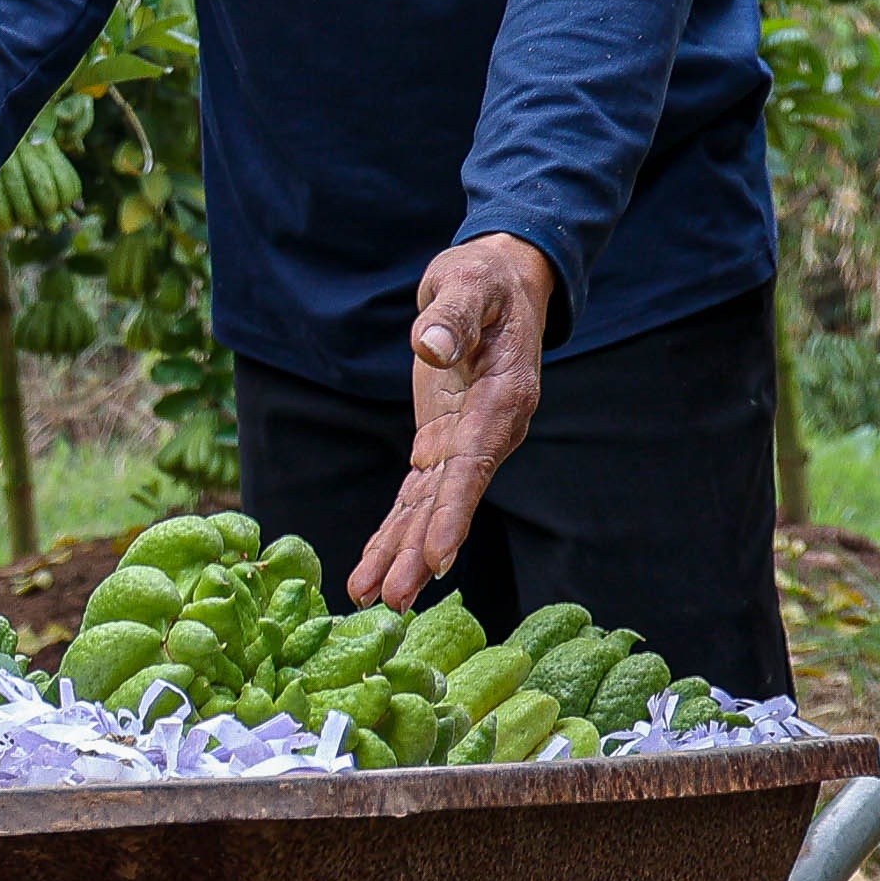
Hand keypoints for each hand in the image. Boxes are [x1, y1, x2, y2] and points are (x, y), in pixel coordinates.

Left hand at [348, 233, 558, 609]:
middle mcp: (488, 433)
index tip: (436, 557)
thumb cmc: (485, 280)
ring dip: (402, 552)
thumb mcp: (468, 285)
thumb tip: (428, 347)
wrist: (499, 282)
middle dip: (420, 552)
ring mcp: (465, 442)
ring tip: (375, 599)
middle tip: (392, 600)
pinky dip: (395, 528)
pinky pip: (417, 493)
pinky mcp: (440, 442)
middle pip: (450, 501)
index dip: (455, 513)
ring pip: (430, 507)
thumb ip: (452, 317)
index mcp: (504, 399)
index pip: (475, 465)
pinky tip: (375, 565)